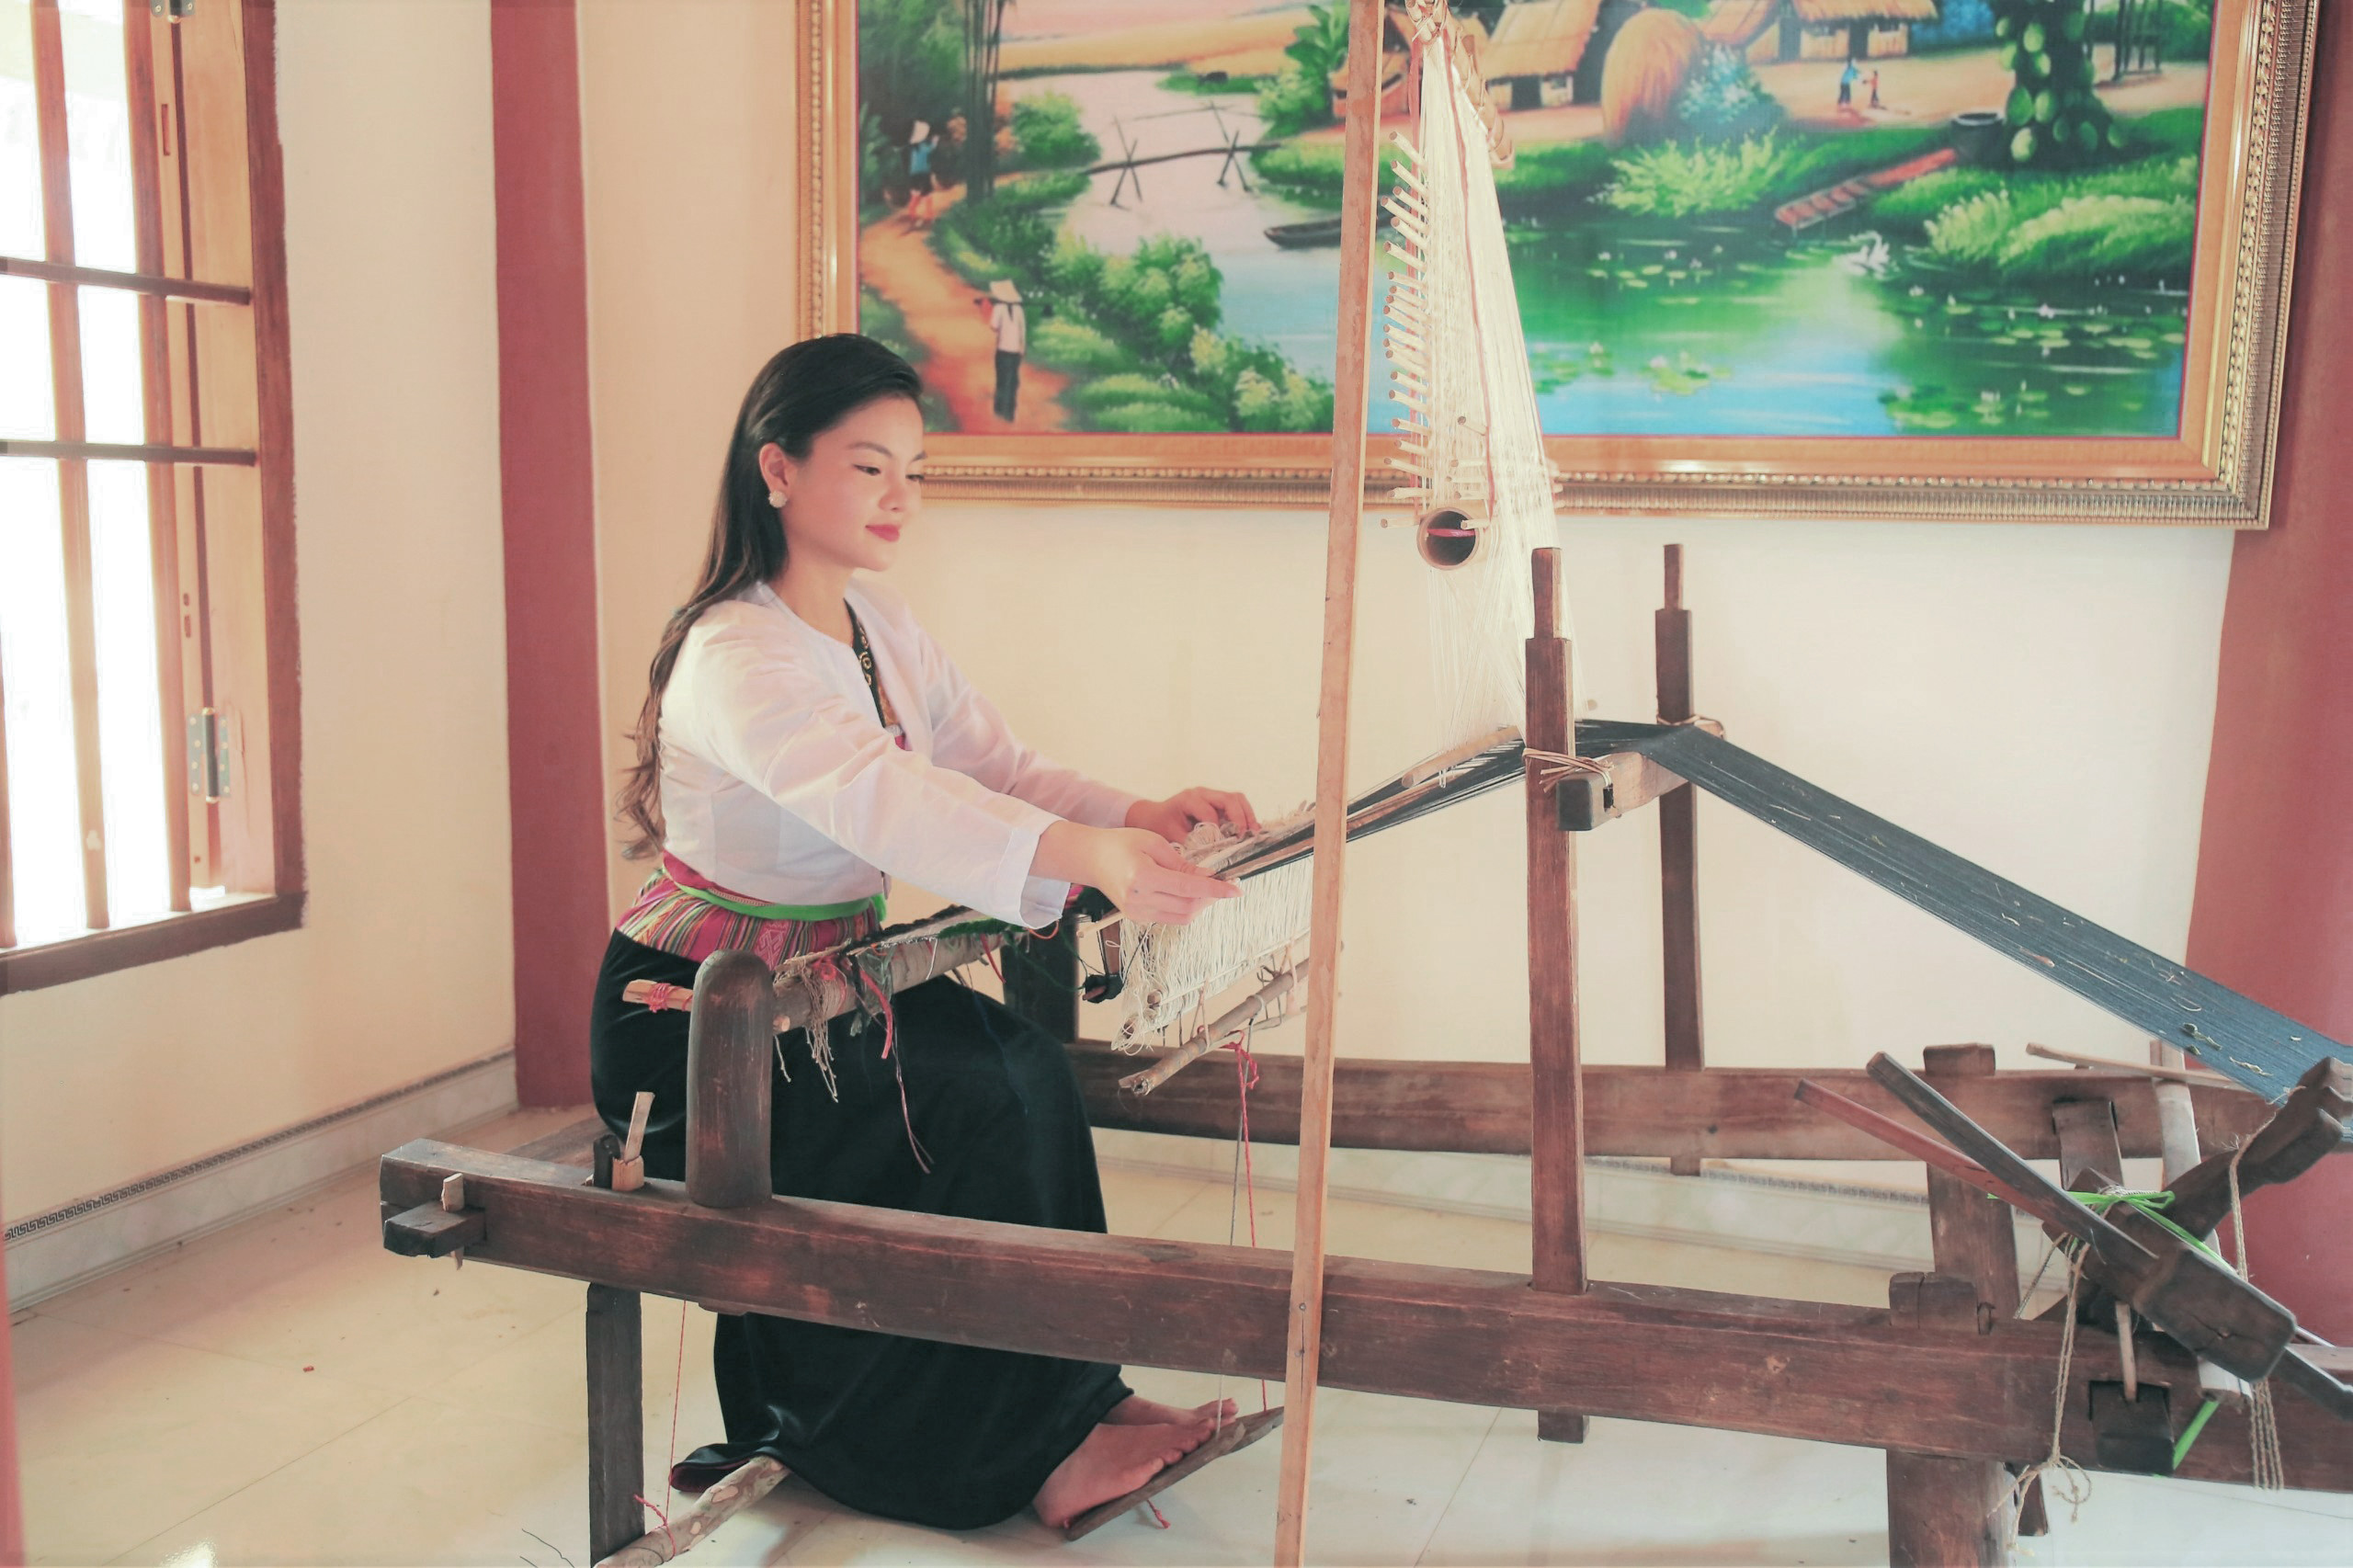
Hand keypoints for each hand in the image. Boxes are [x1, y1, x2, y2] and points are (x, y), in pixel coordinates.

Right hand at [1036, 823, 1239, 925]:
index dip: (1215, 890)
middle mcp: (1139, 900)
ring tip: (1208, 889)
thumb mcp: (1152, 842)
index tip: (1235, 889)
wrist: (1091, 858)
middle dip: (1211, 897)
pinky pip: (1171, 918)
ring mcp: (1137, 913)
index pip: (1188, 888)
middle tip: (1225, 883)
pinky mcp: (1137, 918)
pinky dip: (1186, 908)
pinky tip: (1189, 894)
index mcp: (1142, 877)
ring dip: (1200, 905)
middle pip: (1188, 907)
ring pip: (1182, 917)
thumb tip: (1207, 876)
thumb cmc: (1120, 843)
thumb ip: (1180, 862)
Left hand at [1126, 787, 1260, 844]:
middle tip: (1246, 837)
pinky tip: (1249, 832)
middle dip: (1241, 818)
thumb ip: (1190, 846)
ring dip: (1247, 816)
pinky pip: (1237, 805)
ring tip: (1253, 834)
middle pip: (1230, 799)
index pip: (1210, 812)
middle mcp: (1203, 794)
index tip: (1223, 846)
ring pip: (1237, 799)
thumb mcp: (1171, 837)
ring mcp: (1212, 796)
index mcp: (1189, 799)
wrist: (1154, 816)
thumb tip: (1210, 858)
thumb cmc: (1161, 826)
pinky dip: (1245, 817)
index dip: (1218, 829)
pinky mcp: (1218, 803)